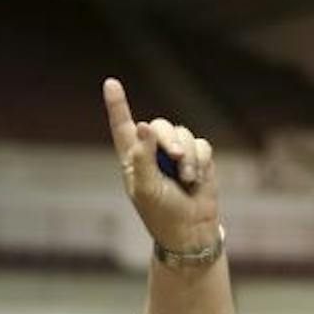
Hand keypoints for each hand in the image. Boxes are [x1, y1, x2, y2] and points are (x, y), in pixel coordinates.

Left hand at [103, 78, 217, 253]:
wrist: (191, 230)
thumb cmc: (162, 213)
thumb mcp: (147, 189)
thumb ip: (143, 157)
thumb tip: (144, 125)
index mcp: (134, 159)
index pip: (123, 127)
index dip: (117, 105)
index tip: (111, 83)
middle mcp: (154, 151)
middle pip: (160, 126)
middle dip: (169, 139)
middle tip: (175, 156)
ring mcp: (177, 153)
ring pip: (184, 134)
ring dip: (188, 156)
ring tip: (187, 179)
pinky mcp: (198, 157)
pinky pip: (202, 145)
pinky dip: (201, 161)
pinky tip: (197, 179)